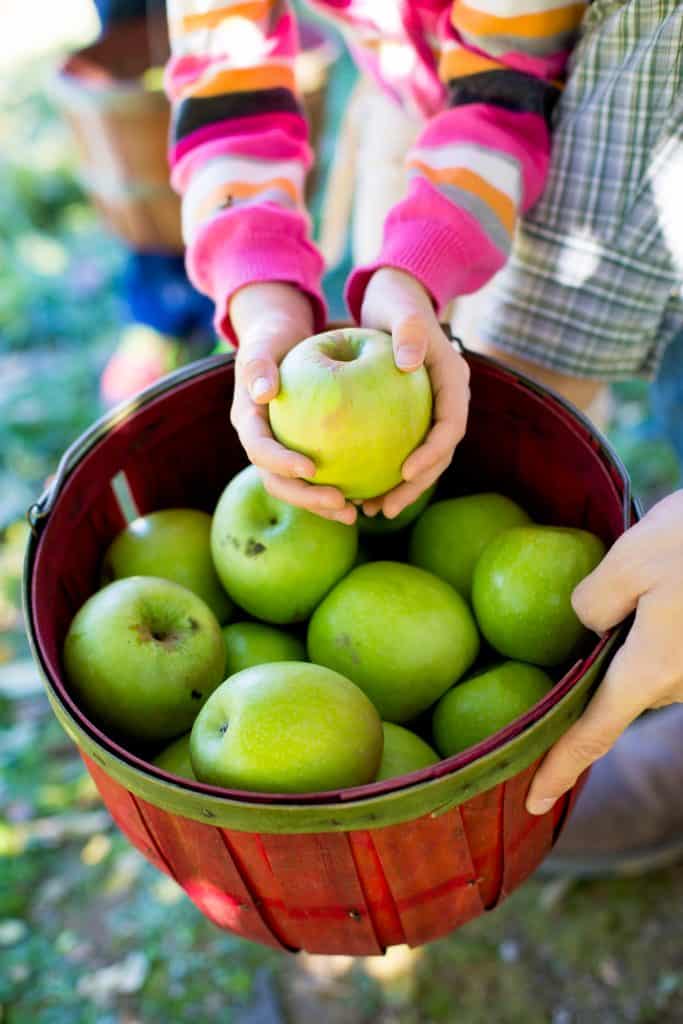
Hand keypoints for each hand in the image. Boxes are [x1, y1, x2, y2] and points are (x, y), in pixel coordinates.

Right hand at [229, 283, 355, 523]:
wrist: (281, 342)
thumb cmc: (274, 338)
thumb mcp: (264, 342)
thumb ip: (260, 364)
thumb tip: (263, 392)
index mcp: (248, 422)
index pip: (258, 450)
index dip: (281, 463)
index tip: (311, 468)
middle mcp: (262, 444)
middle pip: (277, 482)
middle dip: (306, 498)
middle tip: (341, 503)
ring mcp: (282, 451)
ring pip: (298, 488)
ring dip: (323, 505)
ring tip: (354, 513)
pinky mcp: (303, 452)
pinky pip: (320, 476)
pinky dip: (340, 488)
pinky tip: (368, 496)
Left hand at [359, 267, 469, 518]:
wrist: (397, 297)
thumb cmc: (396, 301)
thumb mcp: (401, 310)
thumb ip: (410, 331)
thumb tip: (410, 360)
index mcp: (454, 380)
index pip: (451, 425)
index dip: (433, 453)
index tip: (405, 473)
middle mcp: (447, 400)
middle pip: (439, 454)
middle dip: (415, 486)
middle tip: (385, 509)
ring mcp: (431, 410)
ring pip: (421, 458)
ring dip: (400, 488)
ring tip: (371, 511)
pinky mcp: (412, 416)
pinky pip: (400, 450)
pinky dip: (382, 472)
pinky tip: (356, 491)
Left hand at [526, 490, 682, 813]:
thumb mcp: (632, 558)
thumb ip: (594, 600)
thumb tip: (588, 623)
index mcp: (650, 670)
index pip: (595, 732)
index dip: (561, 767)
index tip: (534, 801)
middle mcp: (681, 683)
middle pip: (620, 690)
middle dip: (597, 669)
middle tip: (592, 620)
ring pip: (649, 665)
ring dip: (635, 635)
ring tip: (641, 582)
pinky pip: (674, 650)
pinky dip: (659, 625)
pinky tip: (664, 584)